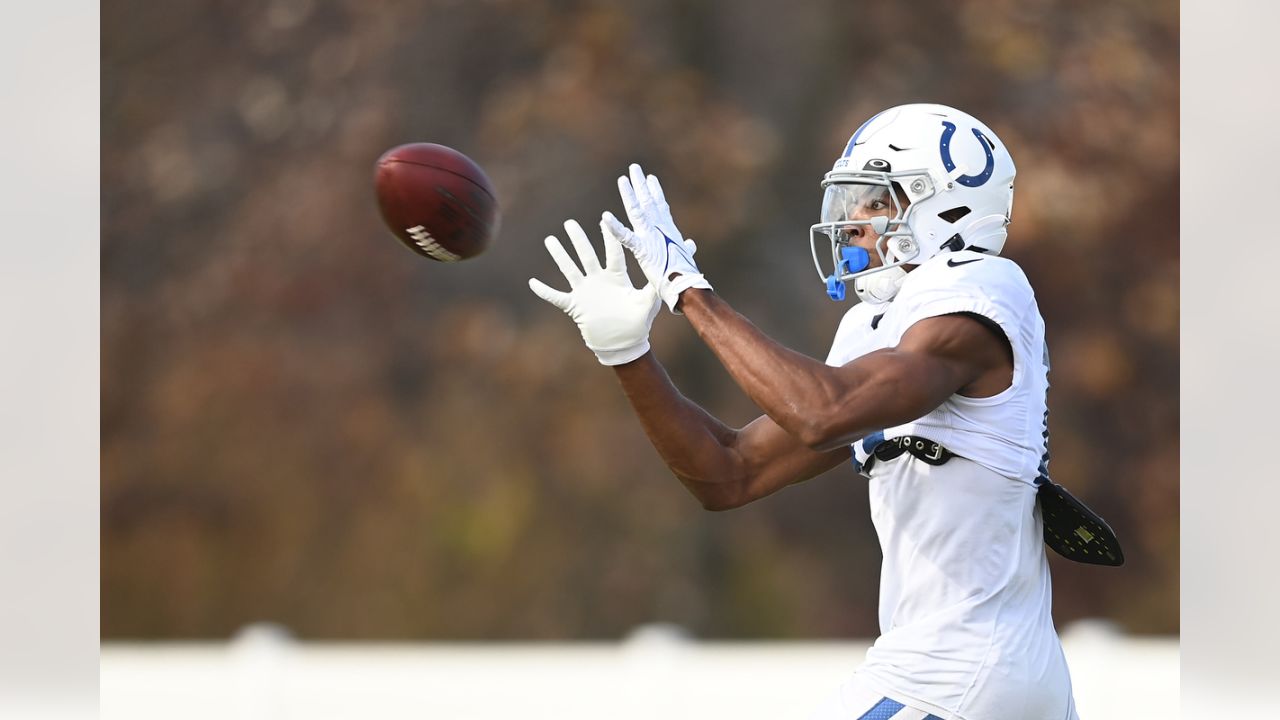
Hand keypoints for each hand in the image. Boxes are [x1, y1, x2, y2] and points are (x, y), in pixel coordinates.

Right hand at [529, 218, 660, 365]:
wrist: (624, 345)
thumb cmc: (639, 323)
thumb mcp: (648, 301)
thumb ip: (655, 284)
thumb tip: (671, 274)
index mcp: (617, 278)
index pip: (612, 253)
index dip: (609, 237)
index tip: (604, 219)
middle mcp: (599, 281)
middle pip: (587, 255)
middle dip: (578, 239)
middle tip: (570, 223)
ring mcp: (586, 292)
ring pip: (570, 270)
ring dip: (560, 256)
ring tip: (550, 240)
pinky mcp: (576, 306)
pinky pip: (557, 297)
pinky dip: (545, 291)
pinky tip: (532, 283)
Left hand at [603, 163, 711, 313]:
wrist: (686, 287)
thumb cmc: (685, 276)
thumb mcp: (684, 258)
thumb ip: (685, 248)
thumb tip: (689, 244)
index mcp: (668, 231)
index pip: (660, 207)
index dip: (655, 192)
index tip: (650, 178)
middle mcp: (659, 229)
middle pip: (648, 202)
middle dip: (641, 185)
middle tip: (634, 168)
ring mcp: (651, 237)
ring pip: (637, 212)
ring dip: (629, 195)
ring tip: (622, 179)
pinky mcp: (642, 249)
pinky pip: (625, 237)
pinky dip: (615, 228)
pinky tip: (604, 217)